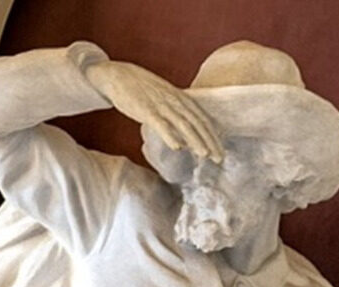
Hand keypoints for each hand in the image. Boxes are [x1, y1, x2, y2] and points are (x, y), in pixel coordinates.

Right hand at [87, 60, 223, 162]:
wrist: (118, 75)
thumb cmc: (141, 90)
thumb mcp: (164, 100)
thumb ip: (176, 117)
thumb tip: (185, 141)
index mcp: (180, 97)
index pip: (202, 118)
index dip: (213, 136)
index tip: (221, 151)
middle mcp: (174, 100)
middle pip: (197, 122)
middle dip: (210, 141)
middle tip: (219, 159)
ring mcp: (160, 104)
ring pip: (182, 124)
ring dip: (195, 140)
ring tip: (204, 155)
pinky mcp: (145, 109)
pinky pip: (160, 123)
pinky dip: (169, 135)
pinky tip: (177, 148)